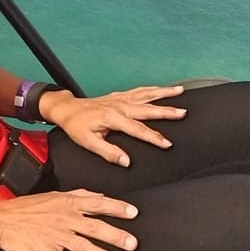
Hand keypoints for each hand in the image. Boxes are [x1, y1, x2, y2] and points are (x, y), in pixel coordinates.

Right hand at [0, 189, 138, 250]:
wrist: (0, 219)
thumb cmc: (27, 208)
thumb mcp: (54, 195)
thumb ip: (79, 196)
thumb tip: (100, 196)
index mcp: (67, 203)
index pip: (97, 204)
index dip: (116, 208)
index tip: (133, 213)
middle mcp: (64, 218)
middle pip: (94, 227)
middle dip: (115, 236)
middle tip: (132, 243)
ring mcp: (54, 235)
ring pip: (82, 246)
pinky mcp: (44, 250)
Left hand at [42, 85, 186, 166]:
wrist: (67, 109)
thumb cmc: (76, 125)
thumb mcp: (88, 142)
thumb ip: (108, 152)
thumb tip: (125, 161)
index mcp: (113, 118)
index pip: (138, 130)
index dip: (154, 137)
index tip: (167, 143)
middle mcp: (119, 106)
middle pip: (147, 108)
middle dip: (166, 111)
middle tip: (182, 112)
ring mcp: (120, 98)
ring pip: (146, 94)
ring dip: (163, 92)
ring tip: (180, 90)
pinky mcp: (119, 95)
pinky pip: (139, 90)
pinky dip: (152, 89)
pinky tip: (161, 89)